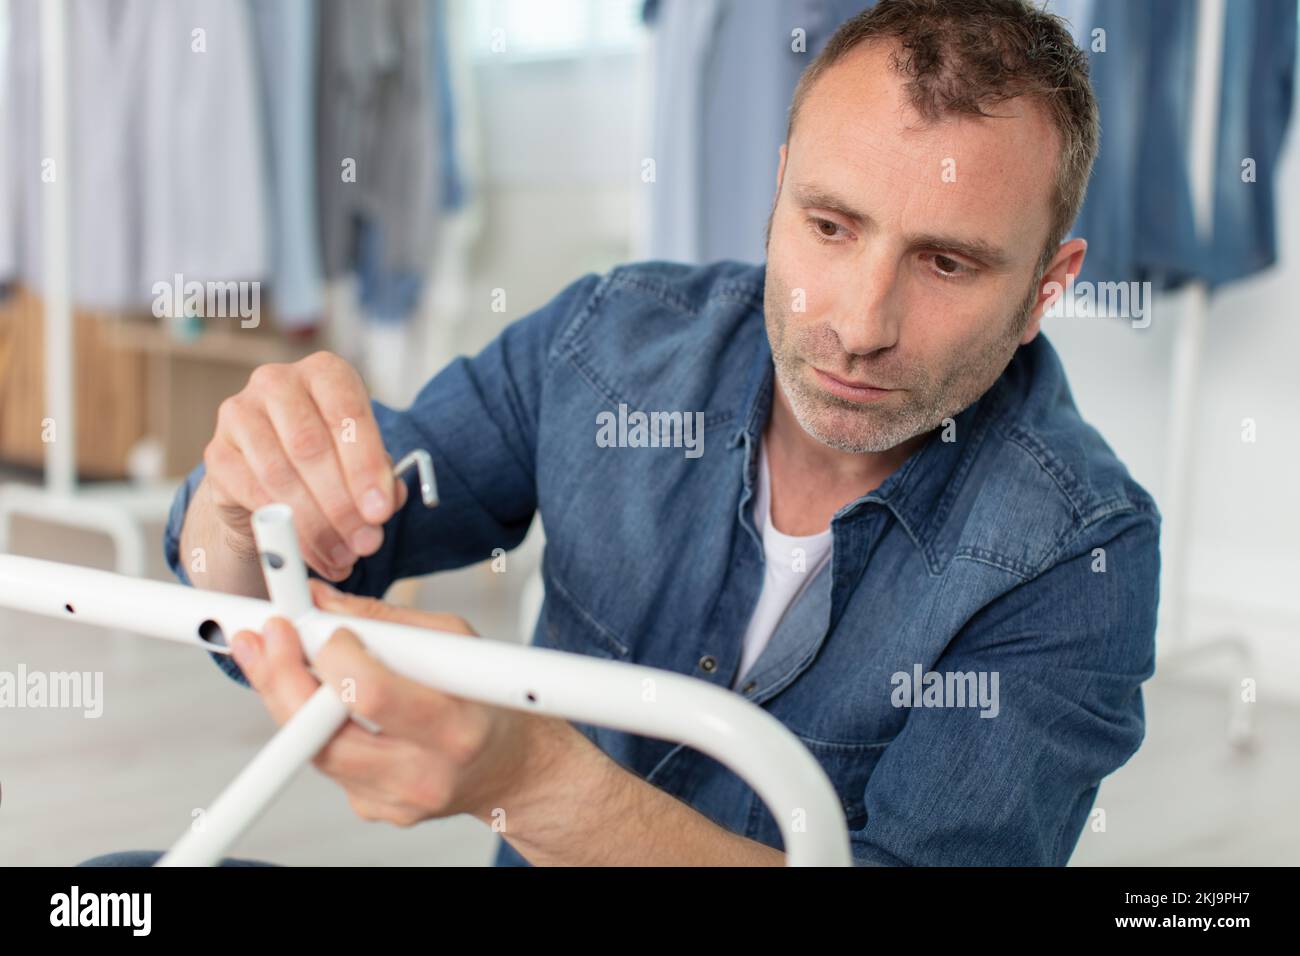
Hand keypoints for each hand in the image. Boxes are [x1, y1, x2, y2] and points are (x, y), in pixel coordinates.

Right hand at [201, 351, 407, 580]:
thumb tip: (387, 499)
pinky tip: (307, 552)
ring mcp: (240, 413)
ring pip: (279, 474)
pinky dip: (282, 528)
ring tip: (341, 554)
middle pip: (310, 446)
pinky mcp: (217, 451)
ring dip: (315, 524)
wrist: (269, 472)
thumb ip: (381, 479)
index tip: (380, 512)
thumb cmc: (329, 459)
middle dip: (342, 505)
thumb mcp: (362, 462)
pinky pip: (251, 493)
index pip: (347, 414)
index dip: (365, 468)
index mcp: (325, 373)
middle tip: (365, 543)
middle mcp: (278, 382)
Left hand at [229, 579, 563, 826]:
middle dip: (280, 678)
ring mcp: (395, 800)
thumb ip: (387, 622)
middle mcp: (424, 773)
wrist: (513, 768)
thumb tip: (323, 602)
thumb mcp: (458, 644)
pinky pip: (327, 765)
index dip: (333, 656)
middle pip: (323, 734)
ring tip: (267, 655)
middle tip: (261, 637)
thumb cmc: (490, 702)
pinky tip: (315, 699)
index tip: (313, 623)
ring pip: (313, 752)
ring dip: (284, 699)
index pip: (372, 696)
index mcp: (455, 726)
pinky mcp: (375, 810)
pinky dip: (315, 727)